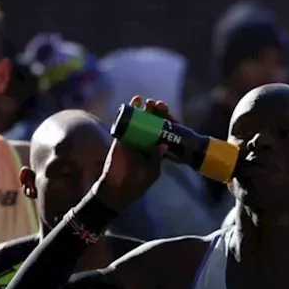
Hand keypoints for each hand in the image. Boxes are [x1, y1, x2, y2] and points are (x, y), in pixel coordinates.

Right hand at [95, 96, 170, 210]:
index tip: (169, 114)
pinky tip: (133, 103)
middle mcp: (145, 141)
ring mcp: (133, 138)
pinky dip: (128, 112)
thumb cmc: (138, 183)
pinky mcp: (121, 138)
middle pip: (151, 123)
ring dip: (142, 109)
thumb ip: (156, 158)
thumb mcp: (151, 171)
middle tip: (159, 104)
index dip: (165, 122)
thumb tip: (163, 145)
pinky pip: (125, 123)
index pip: (162, 132)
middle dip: (155, 112)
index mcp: (155, 148)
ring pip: (138, 120)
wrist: (118, 188)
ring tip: (146, 101)